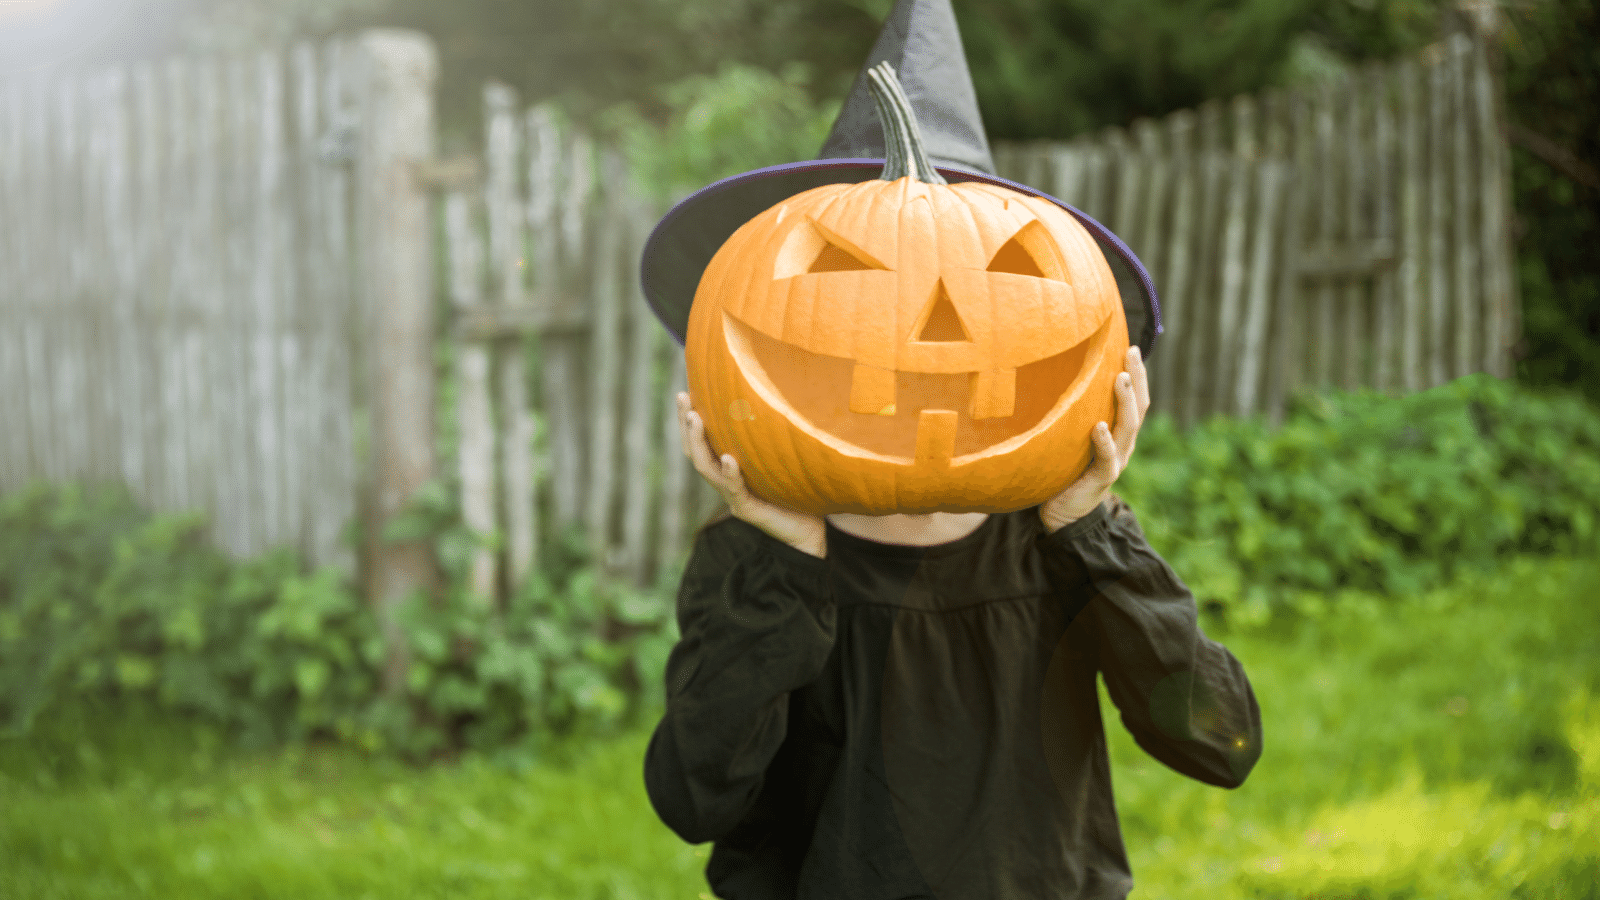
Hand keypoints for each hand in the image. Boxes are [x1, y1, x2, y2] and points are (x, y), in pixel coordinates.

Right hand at [676, 393, 828, 557]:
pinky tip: (728, 458)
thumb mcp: (778, 459)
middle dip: (686, 425)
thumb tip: (776, 398)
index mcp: (729, 470)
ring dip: (699, 442)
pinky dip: (730, 473)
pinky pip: (734, 489)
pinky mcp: (747, 509)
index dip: (689, 420)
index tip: (684, 392)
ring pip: (706, 469)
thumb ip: (769, 439)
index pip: (702, 443)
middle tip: (682, 399)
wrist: (809, 532)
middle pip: (696, 453)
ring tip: (695, 418)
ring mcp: (733, 497)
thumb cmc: (796, 492)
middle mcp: (726, 482)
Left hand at [1039, 346, 1149, 531]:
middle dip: (1137, 379)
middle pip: (1139, 407)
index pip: (1135, 399)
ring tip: (1120, 378)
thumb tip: (1050, 378)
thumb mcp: (1070, 437)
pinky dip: (1104, 442)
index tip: (1129, 346)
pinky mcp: (1102, 478)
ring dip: (1125, 401)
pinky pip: (1107, 459)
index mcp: (1118, 433)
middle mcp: (1123, 444)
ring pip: (1128, 428)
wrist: (1063, 514)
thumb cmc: (1064, 470)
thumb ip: (1070, 415)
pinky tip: (1099, 426)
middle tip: (1130, 353)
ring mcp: (1116, 461)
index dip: (1137, 374)